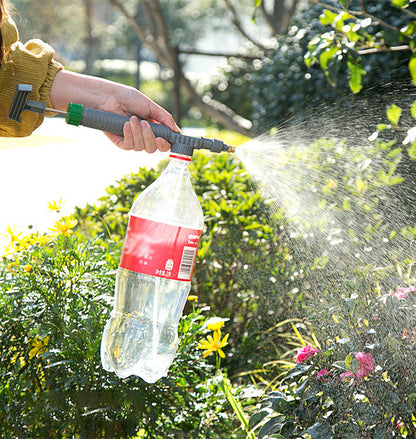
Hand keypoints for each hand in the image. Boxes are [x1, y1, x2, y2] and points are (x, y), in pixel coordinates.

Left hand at [50, 70, 179, 151]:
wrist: (107, 97)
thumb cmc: (126, 97)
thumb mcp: (150, 106)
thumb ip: (164, 118)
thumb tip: (177, 131)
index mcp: (153, 128)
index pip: (164, 143)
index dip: (166, 144)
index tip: (165, 138)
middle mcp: (144, 136)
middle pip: (154, 148)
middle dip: (151, 137)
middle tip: (145, 124)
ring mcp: (133, 140)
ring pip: (143, 148)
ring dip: (139, 133)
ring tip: (132, 119)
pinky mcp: (121, 142)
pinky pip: (130, 146)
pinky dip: (129, 135)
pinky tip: (125, 124)